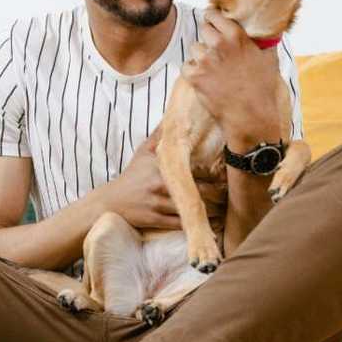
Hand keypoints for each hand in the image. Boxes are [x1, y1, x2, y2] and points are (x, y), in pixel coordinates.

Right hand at [97, 126, 227, 229]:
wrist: (109, 202)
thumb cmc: (131, 177)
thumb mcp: (143, 153)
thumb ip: (159, 137)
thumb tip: (172, 116)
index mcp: (162, 165)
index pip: (196, 168)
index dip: (216, 172)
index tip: (229, 174)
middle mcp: (160, 183)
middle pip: (200, 190)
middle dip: (220, 194)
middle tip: (232, 194)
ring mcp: (158, 202)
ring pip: (193, 208)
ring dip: (213, 211)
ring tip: (226, 209)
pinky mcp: (155, 219)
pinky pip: (181, 223)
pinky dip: (196, 224)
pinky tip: (209, 224)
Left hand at [181, 8, 281, 146]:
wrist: (250, 116)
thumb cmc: (262, 89)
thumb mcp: (269, 59)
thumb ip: (265, 41)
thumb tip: (270, 30)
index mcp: (236, 36)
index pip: (214, 15)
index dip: (212, 18)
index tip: (213, 21)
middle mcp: (218, 45)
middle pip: (203, 29)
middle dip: (208, 37)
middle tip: (214, 48)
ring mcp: (205, 60)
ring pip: (194, 48)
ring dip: (201, 56)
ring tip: (212, 67)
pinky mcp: (195, 76)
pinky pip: (186, 66)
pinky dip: (192, 71)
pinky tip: (204, 77)